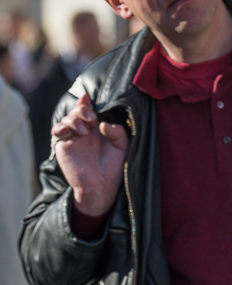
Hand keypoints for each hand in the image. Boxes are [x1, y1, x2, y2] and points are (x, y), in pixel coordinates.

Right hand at [52, 93, 127, 216]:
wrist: (101, 186)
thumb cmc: (113, 167)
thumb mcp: (122, 147)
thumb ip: (117, 132)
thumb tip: (103, 123)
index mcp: (97, 129)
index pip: (89, 111)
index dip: (85, 102)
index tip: (87, 97)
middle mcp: (84, 132)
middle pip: (77, 112)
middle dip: (82, 110)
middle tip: (91, 118)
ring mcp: (73, 138)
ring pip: (66, 119)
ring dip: (73, 118)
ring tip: (84, 130)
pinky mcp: (64, 147)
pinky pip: (57, 132)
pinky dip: (60, 126)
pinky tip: (69, 130)